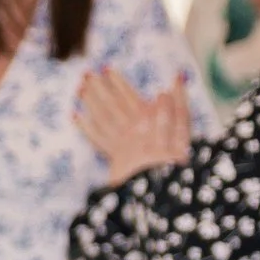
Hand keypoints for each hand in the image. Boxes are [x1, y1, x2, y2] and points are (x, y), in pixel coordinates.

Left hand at [78, 67, 191, 184]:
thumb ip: (180, 105)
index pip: (130, 96)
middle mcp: (131, 128)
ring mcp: (120, 142)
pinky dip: (85, 127)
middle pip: (112, 104)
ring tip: (79, 88)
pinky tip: (74, 115)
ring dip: (90, 101)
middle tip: (85, 74)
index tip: (106, 69)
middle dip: (98, 88)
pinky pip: (97, 139)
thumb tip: (176, 78)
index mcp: (148, 120)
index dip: (118, 82)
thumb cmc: (178, 162)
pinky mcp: (115, 156)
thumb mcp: (186, 133)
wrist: (162, 190)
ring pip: (102, 117)